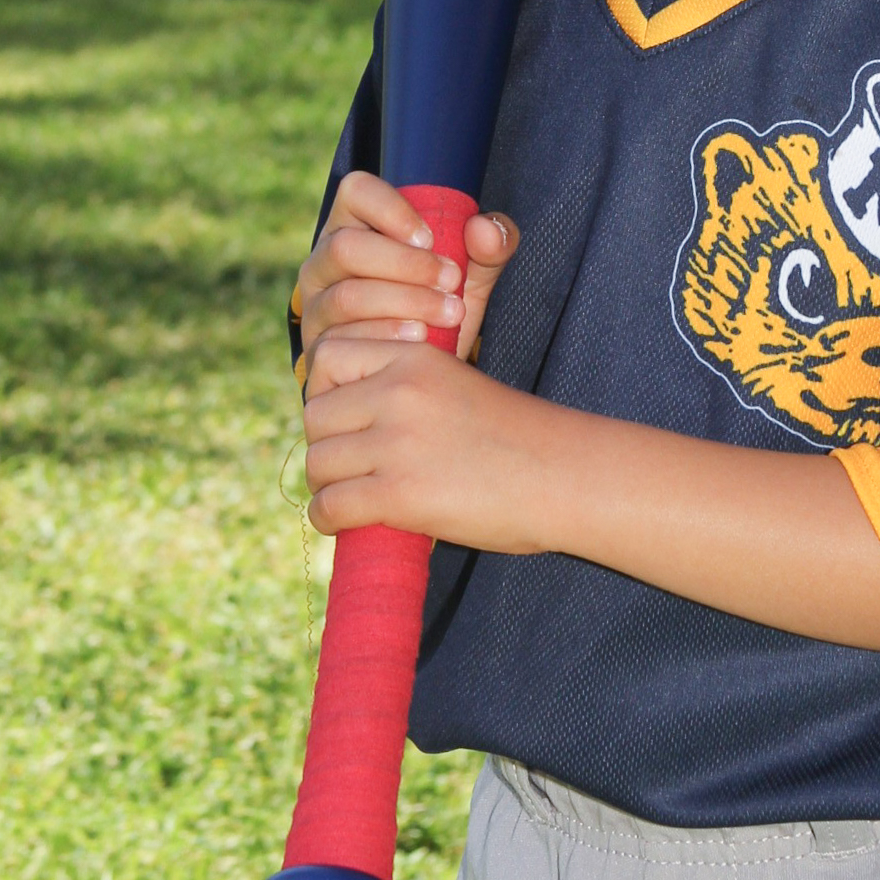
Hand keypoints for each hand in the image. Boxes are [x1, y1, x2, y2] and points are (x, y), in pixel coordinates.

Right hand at [293, 170, 519, 391]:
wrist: (426, 362)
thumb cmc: (441, 300)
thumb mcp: (474, 271)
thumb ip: (492, 244)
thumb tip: (484, 229)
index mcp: (356, 224)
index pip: (356, 191)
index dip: (391, 210)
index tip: (431, 238)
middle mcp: (326, 259)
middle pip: (346, 248)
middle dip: (406, 265)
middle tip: (452, 281)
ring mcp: (317, 303)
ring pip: (346, 296)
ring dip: (405, 304)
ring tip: (449, 314)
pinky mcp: (318, 345)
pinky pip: (341, 341)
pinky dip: (387, 338)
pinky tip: (421, 339)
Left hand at [300, 339, 556, 547]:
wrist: (565, 476)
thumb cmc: (517, 438)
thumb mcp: (456, 384)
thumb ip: (404, 388)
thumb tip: (345, 418)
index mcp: (414, 356)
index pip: (327, 356)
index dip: (327, 391)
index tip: (347, 420)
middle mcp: (398, 391)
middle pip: (315, 413)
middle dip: (326, 443)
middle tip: (351, 467)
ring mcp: (397, 442)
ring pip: (318, 462)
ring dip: (328, 485)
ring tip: (354, 498)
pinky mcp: (399, 493)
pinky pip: (330, 505)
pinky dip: (330, 518)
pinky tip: (351, 523)